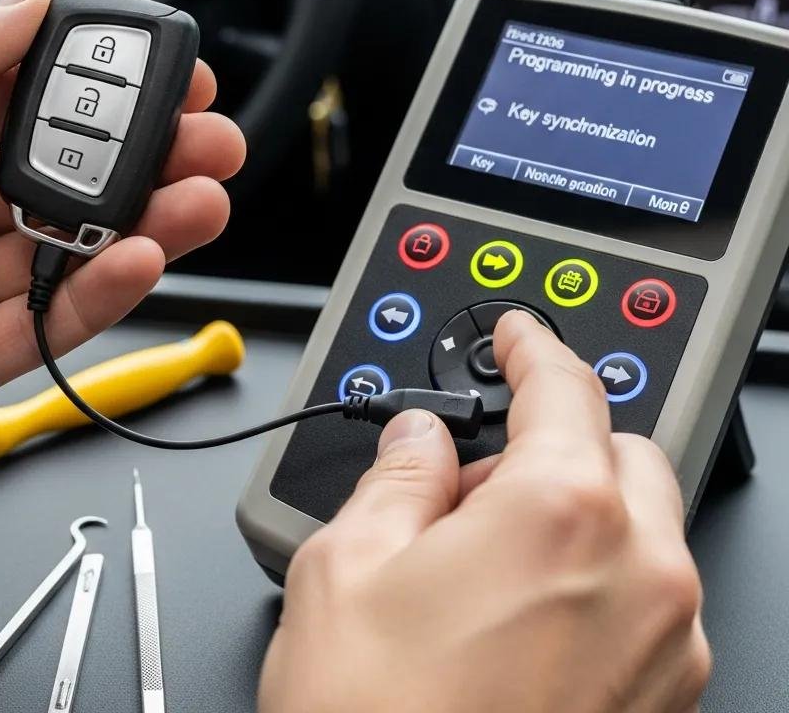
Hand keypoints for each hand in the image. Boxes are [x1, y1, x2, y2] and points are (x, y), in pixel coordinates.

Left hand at [0, 0, 244, 481]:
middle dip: (147, 155)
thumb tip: (25, 3)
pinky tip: (140, 256)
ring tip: (201, 198)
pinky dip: (102, 292)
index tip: (160, 73)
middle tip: (205, 138)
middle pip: (70, 175)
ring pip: (76, 246)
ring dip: (147, 221)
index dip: (100, 87)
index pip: (32, 101)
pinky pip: (50, 321)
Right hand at [261, 311, 710, 712]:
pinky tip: (512, 611)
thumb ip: (397, 476)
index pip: (563, 386)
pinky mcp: (662, 703)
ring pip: (640, 525)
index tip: (519, 333)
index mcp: (562, 513)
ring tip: (477, 554)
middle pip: (619, 450)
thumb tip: (420, 442)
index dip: (532, 346)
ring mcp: (664, 647)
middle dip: (553, 439)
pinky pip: (643, 597)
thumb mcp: (345, 564)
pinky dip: (592, 574)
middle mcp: (640, 574)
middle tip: (471, 473)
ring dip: (571, 510)